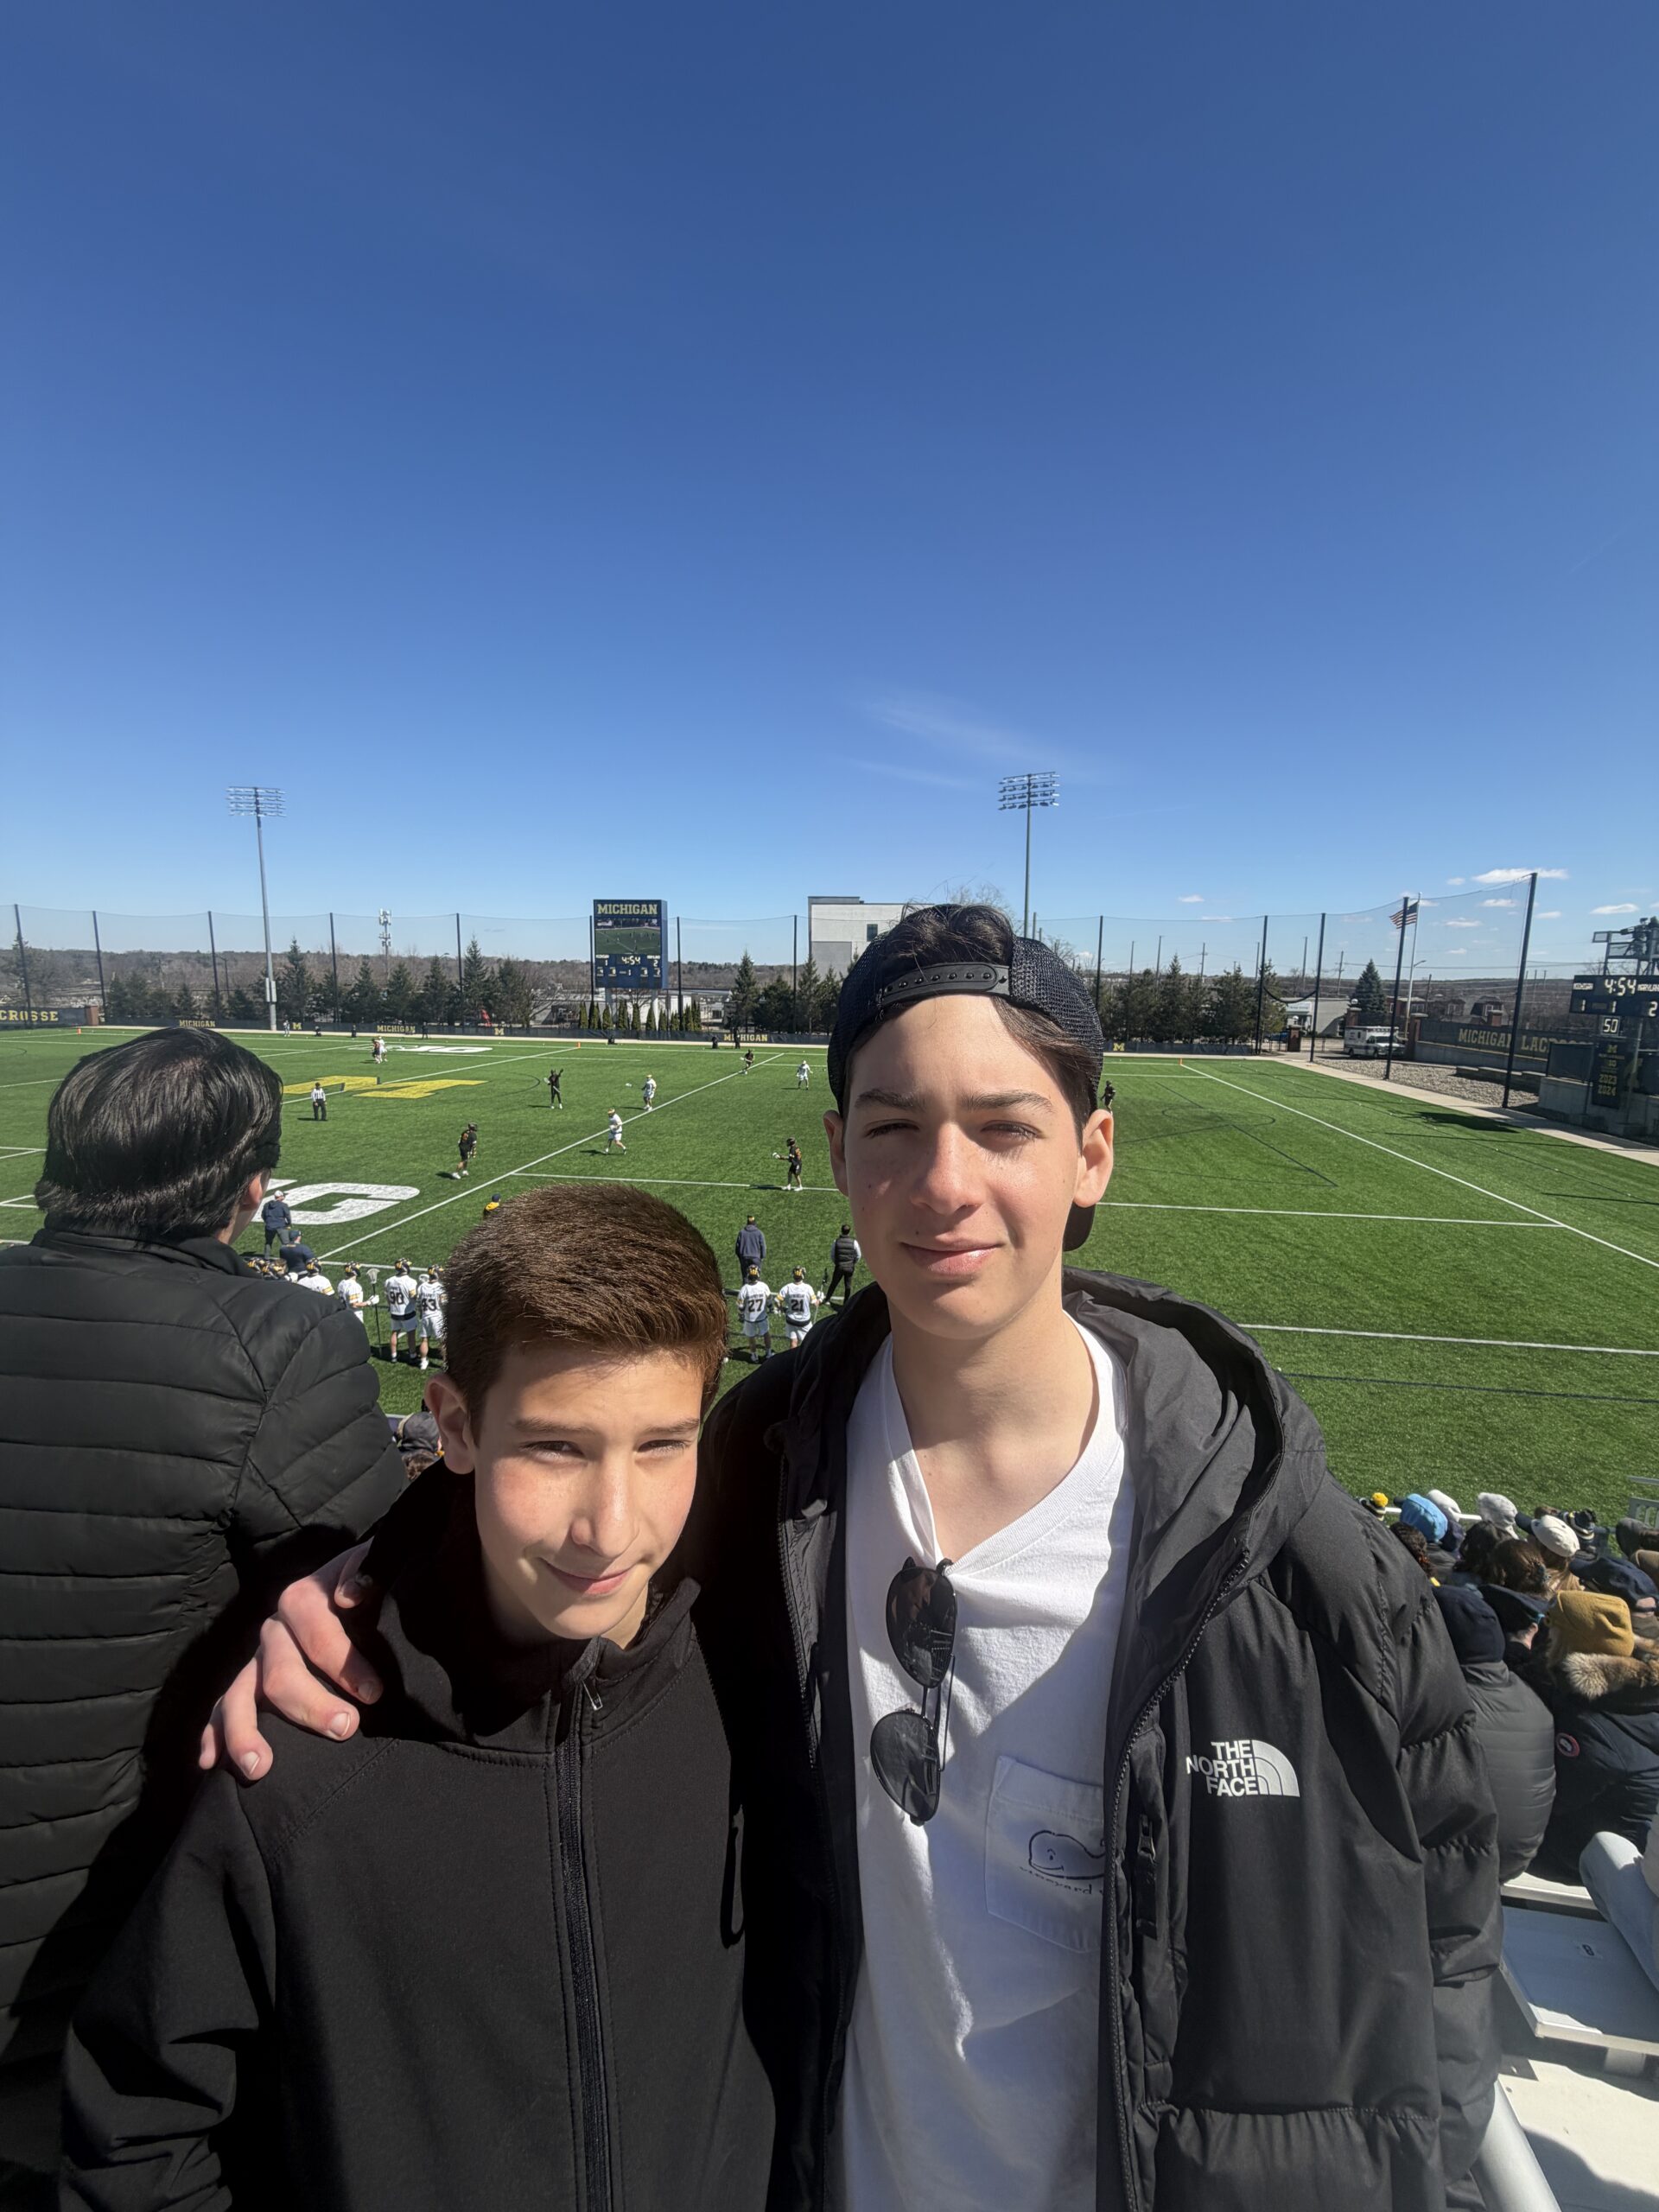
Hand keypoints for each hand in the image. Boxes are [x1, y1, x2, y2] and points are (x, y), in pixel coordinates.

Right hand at [198, 1543, 382, 1779]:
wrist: (350, 1588)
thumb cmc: (368, 1586)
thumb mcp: (371, 1567)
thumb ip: (365, 1572)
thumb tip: (349, 1595)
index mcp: (303, 1599)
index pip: (318, 1632)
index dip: (345, 1663)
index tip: (374, 1693)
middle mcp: (274, 1630)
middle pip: (280, 1671)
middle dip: (311, 1704)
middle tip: (346, 1728)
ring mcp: (256, 1659)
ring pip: (239, 1695)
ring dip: (245, 1732)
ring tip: (260, 1769)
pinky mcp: (247, 1683)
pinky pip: (222, 1708)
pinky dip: (213, 1734)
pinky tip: (208, 1762)